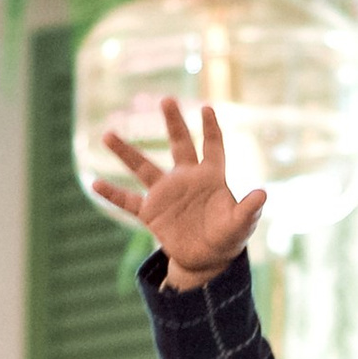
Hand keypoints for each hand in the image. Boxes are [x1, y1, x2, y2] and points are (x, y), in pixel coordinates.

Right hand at [92, 96, 264, 279]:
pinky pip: (128, 201)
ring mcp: (166, 194)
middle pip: (179, 144)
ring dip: (126, 152)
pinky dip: (112, 194)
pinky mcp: (151, 213)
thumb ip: (249, 209)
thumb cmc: (228, 237)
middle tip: (166, 99)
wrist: (207, 259)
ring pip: (143, 168)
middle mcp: (186, 179)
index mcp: (210, 177)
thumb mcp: (240, 225)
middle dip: (173, 122)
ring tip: (108, 134)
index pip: (212, 147)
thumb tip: (263, 194)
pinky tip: (94, 184)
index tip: (207, 109)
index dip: (211, 129)